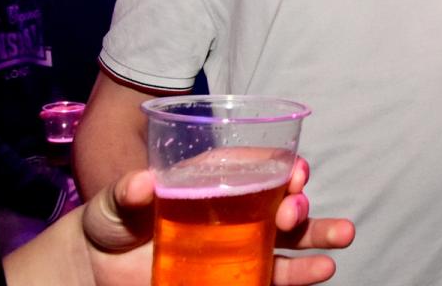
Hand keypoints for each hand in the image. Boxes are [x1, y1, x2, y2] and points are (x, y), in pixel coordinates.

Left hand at [85, 158, 354, 285]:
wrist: (98, 268)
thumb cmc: (112, 219)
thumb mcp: (114, 200)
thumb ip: (127, 191)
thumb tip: (142, 183)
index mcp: (217, 179)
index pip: (259, 167)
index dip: (283, 166)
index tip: (296, 173)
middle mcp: (237, 209)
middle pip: (280, 202)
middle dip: (299, 204)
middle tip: (296, 211)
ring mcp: (240, 244)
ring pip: (289, 239)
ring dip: (316, 235)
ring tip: (343, 236)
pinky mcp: (236, 276)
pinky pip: (274, 275)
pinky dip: (300, 273)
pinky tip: (322, 269)